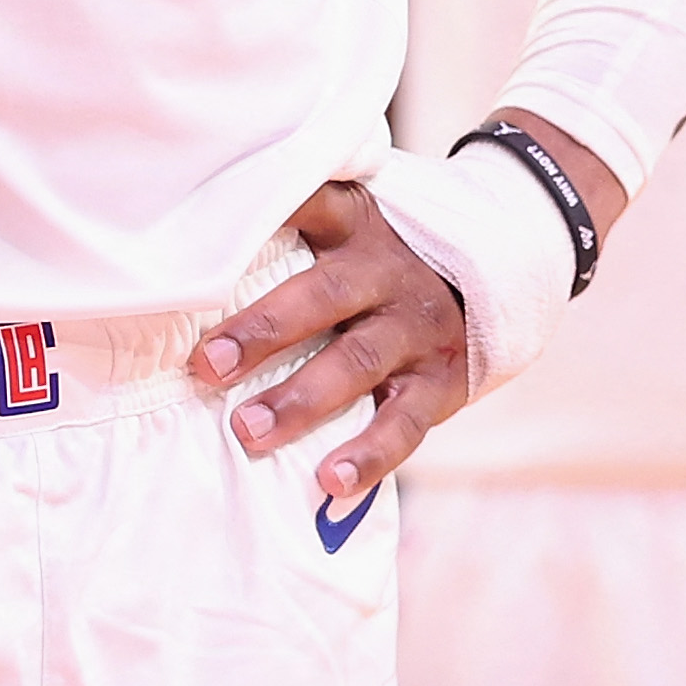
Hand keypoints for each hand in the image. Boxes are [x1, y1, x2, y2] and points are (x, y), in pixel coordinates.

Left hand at [194, 177, 471, 507]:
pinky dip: (369, 455)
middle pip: (322, 297)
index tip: (218, 231)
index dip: (274, 211)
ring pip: (357, 363)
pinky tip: (331, 480)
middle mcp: (386, 273)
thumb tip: (188, 244)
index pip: (312, 205)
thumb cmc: (381, 259)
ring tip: (249, 431)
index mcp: (355, 227)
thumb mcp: (350, 228)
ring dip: (301, 400)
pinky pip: (405, 423)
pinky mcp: (440, 383)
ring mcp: (415, 330)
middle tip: (206, 366)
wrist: (497, 276)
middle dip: (262, 331)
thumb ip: (290, 231)